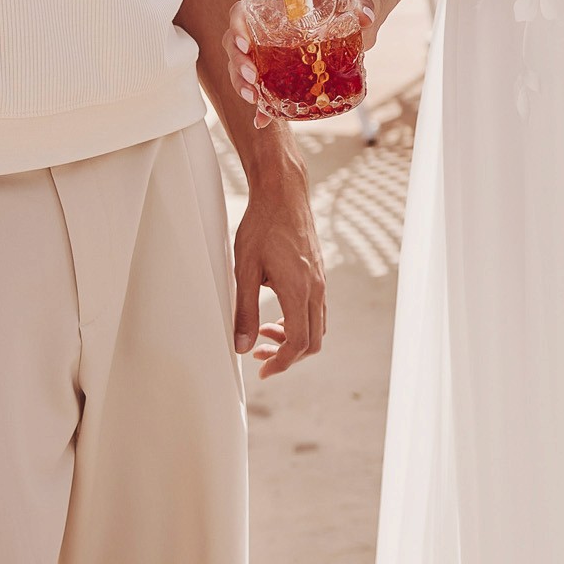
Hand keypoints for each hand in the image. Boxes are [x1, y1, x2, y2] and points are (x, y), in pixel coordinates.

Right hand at [224, 0, 379, 126]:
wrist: (358, 22)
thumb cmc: (350, 6)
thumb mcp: (357, 3)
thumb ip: (361, 6)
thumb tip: (365, 16)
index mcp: (275, 5)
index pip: (243, 12)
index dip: (237, 26)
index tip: (245, 42)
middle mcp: (265, 28)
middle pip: (236, 43)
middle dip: (238, 61)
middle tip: (252, 77)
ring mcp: (269, 51)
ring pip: (241, 65)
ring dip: (241, 83)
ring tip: (253, 98)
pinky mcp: (279, 71)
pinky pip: (261, 86)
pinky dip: (260, 104)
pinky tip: (262, 118)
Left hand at [232, 155, 325, 376]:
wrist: (283, 193)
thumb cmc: (262, 226)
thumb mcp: (245, 269)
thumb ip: (244, 311)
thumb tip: (242, 347)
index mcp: (299, 290)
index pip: (298, 343)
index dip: (281, 363)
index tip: (262, 370)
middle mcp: (316, 288)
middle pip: (314, 342)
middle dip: (288, 356)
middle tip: (260, 355)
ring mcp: (321, 281)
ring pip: (318, 327)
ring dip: (294, 339)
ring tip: (265, 332)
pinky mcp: (319, 273)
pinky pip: (317, 310)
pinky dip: (300, 322)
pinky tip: (277, 312)